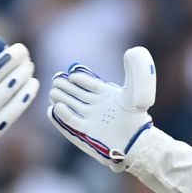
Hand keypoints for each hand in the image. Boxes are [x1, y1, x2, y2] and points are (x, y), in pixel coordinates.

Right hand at [48, 46, 155, 169]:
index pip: (90, 84)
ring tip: (53, 91)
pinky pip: (72, 122)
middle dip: (66, 87)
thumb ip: (136, 71)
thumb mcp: (138, 91)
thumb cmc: (137, 117)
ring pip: (72, 106)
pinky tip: (56, 107)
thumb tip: (132, 51)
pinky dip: (63, 115)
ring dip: (62, 98)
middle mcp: (98, 107)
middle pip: (78, 94)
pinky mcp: (87, 133)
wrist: (136, 142)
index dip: (81, 78)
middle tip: (56, 80)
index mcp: (108, 96)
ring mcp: (92, 120)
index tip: (71, 74)